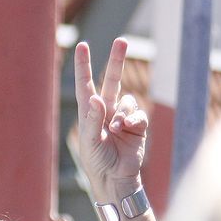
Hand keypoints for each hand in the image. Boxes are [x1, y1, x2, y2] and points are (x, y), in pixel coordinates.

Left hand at [73, 38, 147, 200]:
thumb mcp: (90, 142)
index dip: (83, 65)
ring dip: (123, 112)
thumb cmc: (97, 162)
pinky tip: (128, 128)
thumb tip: (96, 98)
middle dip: (117, 61)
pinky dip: (133, 119)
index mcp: (89, 112)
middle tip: (122, 41)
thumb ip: (93, 120)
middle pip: (113, 80)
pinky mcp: (137, 126)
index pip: (86, 84)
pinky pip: (138, 114)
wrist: (116, 179)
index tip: (82, 45)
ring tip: (117, 128)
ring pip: (128, 100)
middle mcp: (106, 111)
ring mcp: (122, 117)